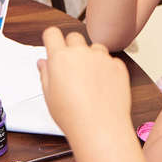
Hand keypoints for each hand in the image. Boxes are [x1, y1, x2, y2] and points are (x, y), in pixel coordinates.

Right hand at [37, 28, 130, 144]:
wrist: (100, 128)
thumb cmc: (73, 116)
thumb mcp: (49, 96)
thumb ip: (46, 74)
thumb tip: (44, 63)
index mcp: (60, 58)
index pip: (52, 33)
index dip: (52, 39)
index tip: (54, 45)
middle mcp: (81, 53)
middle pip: (74, 37)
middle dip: (72, 48)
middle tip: (72, 67)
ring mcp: (101, 58)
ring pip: (95, 48)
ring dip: (92, 57)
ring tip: (90, 80)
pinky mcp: (118, 66)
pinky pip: (111, 60)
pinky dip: (108, 69)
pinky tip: (103, 87)